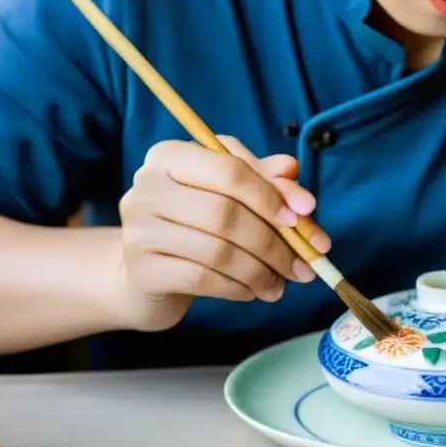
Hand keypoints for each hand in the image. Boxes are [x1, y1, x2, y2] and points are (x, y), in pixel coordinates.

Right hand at [114, 135, 330, 331]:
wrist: (147, 275)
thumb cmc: (196, 223)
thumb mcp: (230, 193)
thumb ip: (264, 179)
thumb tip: (291, 170)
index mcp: (170, 155)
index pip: (230, 168)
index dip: (272, 193)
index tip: (306, 214)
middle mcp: (147, 187)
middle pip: (225, 212)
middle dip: (274, 241)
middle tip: (305, 264)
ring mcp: (139, 229)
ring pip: (218, 250)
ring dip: (261, 271)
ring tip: (282, 283)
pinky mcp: (142, 270)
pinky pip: (203, 279)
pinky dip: (238, 287)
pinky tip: (253, 291)